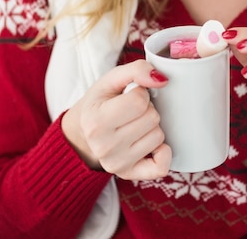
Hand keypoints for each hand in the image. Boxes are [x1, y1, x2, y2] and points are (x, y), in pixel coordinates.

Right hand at [62, 60, 171, 180]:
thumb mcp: (112, 78)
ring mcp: (116, 164)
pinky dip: (162, 153)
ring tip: (134, 124)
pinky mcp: (128, 175)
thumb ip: (137, 70)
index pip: (140, 101)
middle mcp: (104, 147)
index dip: (141, 92)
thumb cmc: (101, 101)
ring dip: (152, 127)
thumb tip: (161, 79)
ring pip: (158, 137)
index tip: (130, 95)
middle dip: (147, 109)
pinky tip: (149, 144)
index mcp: (96, 120)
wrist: (84, 130)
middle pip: (152, 118)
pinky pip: (161, 167)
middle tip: (132, 111)